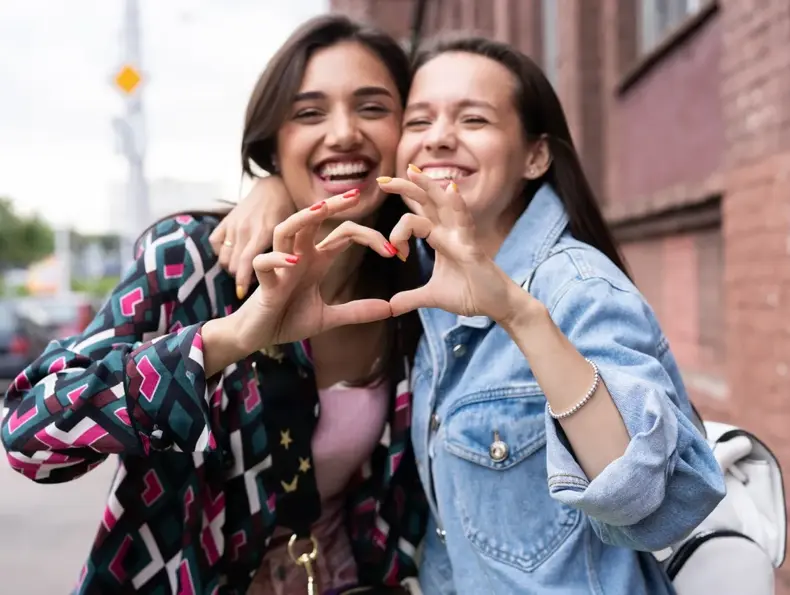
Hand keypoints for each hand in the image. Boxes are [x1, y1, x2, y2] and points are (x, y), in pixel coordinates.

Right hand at [209, 176, 295, 299]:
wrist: (276, 186)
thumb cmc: (290, 212)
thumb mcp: (295, 231)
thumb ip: (289, 250)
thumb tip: (292, 270)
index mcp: (263, 232)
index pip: (245, 262)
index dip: (242, 281)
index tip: (241, 294)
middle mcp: (245, 229)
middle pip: (232, 265)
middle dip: (240, 277)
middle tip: (251, 283)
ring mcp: (233, 224)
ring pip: (224, 257)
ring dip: (232, 267)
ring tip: (245, 270)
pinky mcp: (226, 220)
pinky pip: (215, 243)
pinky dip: (222, 252)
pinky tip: (233, 254)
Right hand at [232, 193, 397, 351]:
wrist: (258, 337)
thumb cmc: (287, 320)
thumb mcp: (328, 318)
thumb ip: (357, 311)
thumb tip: (390, 309)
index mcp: (315, 260)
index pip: (343, 235)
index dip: (368, 237)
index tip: (392, 251)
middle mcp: (298, 256)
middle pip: (313, 219)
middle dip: (333, 205)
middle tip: (355, 194)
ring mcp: (279, 267)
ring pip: (285, 230)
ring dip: (301, 219)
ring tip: (320, 210)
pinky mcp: (264, 284)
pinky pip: (264, 263)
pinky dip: (275, 258)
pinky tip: (292, 260)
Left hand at [378, 167, 527, 321]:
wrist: (495, 306)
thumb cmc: (470, 294)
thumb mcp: (433, 296)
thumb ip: (411, 298)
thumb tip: (390, 307)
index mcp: (439, 237)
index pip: (415, 217)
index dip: (397, 229)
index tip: (392, 251)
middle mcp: (450, 231)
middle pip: (427, 200)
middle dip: (405, 188)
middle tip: (381, 181)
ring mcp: (462, 236)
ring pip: (443, 203)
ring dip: (428, 186)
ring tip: (412, 172)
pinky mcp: (472, 247)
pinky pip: (464, 222)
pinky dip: (458, 205)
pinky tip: (451, 190)